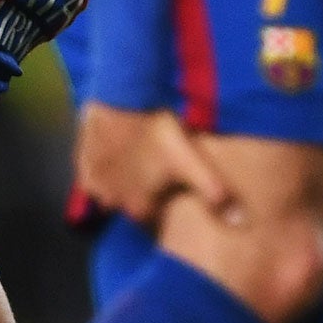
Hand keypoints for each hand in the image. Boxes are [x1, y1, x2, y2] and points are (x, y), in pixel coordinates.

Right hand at [74, 102, 241, 228]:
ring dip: (121, 178)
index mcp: (138, 208)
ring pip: (110, 188)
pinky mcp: (81, 160)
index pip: (154, 217)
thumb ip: (212, 191)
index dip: (164, 202)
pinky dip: (103, 164)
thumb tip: (240, 223)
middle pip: (131, 202)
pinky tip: (115, 150)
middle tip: (154, 169)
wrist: (118, 99)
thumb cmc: (155, 132)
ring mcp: (93, 182)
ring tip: (136, 159)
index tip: (171, 187)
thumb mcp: (189, 160)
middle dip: (142, 191)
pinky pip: (92, 171)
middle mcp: (112, 201)